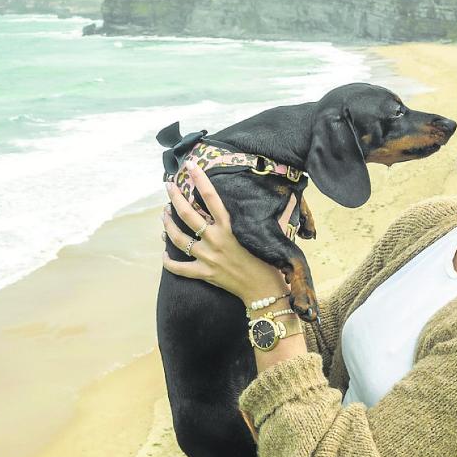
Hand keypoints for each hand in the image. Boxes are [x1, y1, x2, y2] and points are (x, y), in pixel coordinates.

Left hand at [161, 160, 298, 302]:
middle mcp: (216, 240)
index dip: (199, 179)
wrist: (264, 292)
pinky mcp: (204, 274)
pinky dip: (169, 262)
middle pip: (188, 214)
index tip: (190, 165)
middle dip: (175, 197)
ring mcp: (207, 257)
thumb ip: (278, 215)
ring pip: (178, 238)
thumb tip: (292, 196)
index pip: (211, 197)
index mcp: (230, 228)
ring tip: (163, 215)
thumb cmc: (269, 263)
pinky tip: (164, 254)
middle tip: (169, 185)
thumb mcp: (272, 235)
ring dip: (168, 225)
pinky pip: (179, 268)